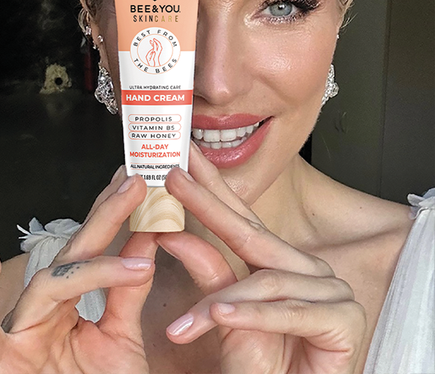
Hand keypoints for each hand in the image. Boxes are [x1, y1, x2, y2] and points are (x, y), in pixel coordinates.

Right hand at [0, 170, 156, 373]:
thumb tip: (146, 243)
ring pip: (49, 286)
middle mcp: (45, 309)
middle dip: (105, 216)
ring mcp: (20, 332)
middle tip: (133, 182)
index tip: (135, 180)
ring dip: (90, 266)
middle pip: (76, 254)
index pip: (94, 250)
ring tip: (124, 249)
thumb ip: (127, 293)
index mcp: (73, 303)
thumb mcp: (120, 340)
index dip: (114, 214)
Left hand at [158, 145, 366, 373]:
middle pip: (252, 234)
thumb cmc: (264, 364)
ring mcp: (331, 291)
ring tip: (183, 322)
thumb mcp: (226, 315)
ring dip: (221, 301)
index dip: (212, 187)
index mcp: (281, 261)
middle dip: (208, 204)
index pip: (242, 218)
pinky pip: (287, 313)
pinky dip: (251, 316)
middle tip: (174, 178)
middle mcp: (307, 268)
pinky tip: (220, 317)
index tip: (184, 160)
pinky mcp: (344, 321)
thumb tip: (171, 235)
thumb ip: (208, 273)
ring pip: (265, 282)